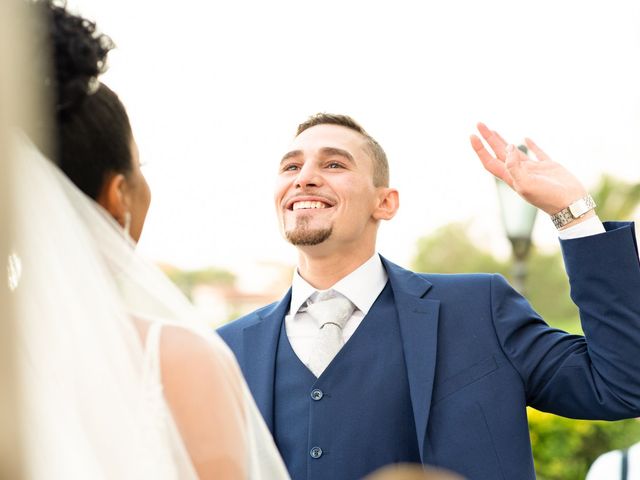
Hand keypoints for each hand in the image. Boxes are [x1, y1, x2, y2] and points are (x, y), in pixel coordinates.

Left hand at [470, 122, 588, 216]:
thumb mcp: (526, 184)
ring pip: (514, 152)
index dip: (480, 149)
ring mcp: (533, 169)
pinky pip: (537, 152)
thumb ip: (514, 167)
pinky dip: (531, 144)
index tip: (472, 135)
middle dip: (488, 139)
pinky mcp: (548, 166)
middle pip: (499, 153)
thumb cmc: (548, 197)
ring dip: (502, 141)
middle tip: (479, 124)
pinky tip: (525, 138)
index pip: (490, 161)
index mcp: (511, 178)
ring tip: (493, 131)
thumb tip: (508, 148)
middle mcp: (519, 172)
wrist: (570, 205)